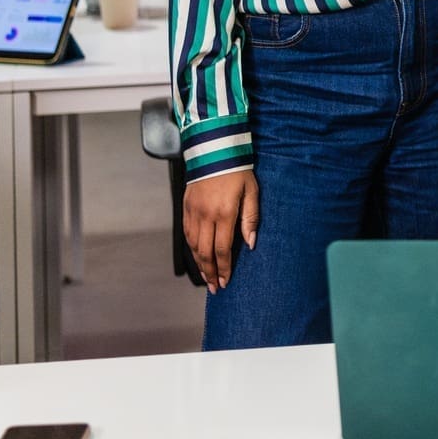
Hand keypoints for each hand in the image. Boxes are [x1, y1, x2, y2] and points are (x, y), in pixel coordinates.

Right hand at [182, 169, 258, 291]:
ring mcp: (193, 212)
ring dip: (199, 264)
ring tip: (206, 277)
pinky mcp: (186, 207)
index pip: (223, 249)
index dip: (224, 268)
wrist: (214, 150)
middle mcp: (206, 215)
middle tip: (215, 287)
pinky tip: (197, 255)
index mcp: (224, 213)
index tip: (225, 282)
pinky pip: (186, 233)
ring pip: (193, 245)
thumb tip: (250, 244)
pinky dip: (191, 248)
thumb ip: (251, 219)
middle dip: (210, 272)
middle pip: (205, 252)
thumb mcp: (252, 192)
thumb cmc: (238, 171)